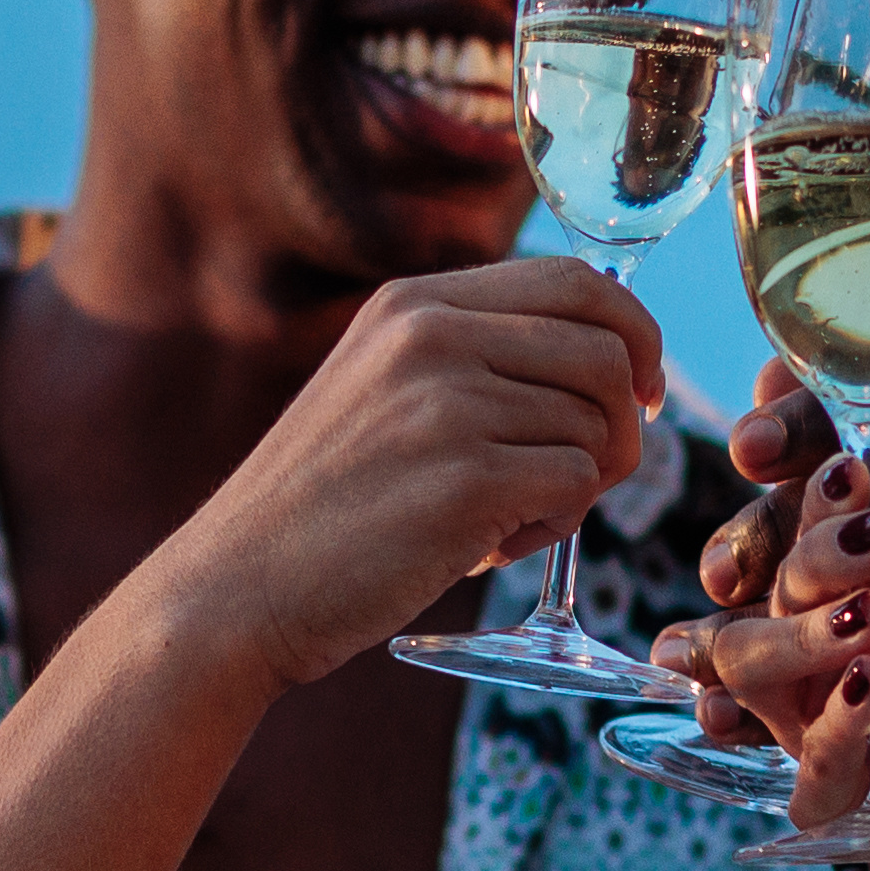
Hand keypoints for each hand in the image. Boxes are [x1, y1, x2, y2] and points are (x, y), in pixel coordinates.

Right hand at [136, 256, 665, 680]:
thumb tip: (606, 360)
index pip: (576, 281)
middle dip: (622, 420)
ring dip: (579, 485)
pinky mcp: (466, 479)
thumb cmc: (323, 511)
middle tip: (585, 475)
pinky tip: (494, 546)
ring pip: (598, 424)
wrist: (235, 590)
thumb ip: (471, 358)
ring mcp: (448, 403)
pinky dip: (556, 525)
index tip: (634, 393)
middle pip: (607, 349)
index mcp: (414, 303)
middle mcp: (433, 335)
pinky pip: (577, 484)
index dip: (631, 335)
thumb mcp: (380, 391)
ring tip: (506, 520)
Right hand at [673, 529, 869, 870]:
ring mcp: (836, 717)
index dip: (815, 495)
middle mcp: (845, 640)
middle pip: (773, 593)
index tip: (847, 467)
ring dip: (795, 640)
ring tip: (864, 620)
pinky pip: (808, 775)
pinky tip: (868, 690)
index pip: (819, 525)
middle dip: (807, 563)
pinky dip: (829, 734)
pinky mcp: (851, 796)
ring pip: (754, 671)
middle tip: (863, 544)